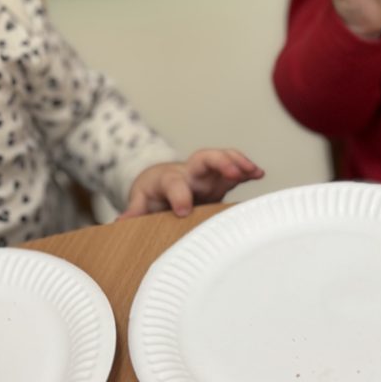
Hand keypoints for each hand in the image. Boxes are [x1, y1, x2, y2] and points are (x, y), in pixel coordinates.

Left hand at [122, 149, 263, 218]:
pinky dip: (246, 169)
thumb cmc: (151, 195)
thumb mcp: (140, 202)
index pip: (173, 183)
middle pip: (203, 158)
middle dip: (219, 162)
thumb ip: (135, 212)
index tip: (184, 211)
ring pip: (222, 159)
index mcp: (166, 179)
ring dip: (238, 162)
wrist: (161, 182)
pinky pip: (234, 170)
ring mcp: (206, 174)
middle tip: (233, 173)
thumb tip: (121, 223)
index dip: (178, 195)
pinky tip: (259, 174)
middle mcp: (188, 172)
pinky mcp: (219, 179)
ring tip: (253, 171)